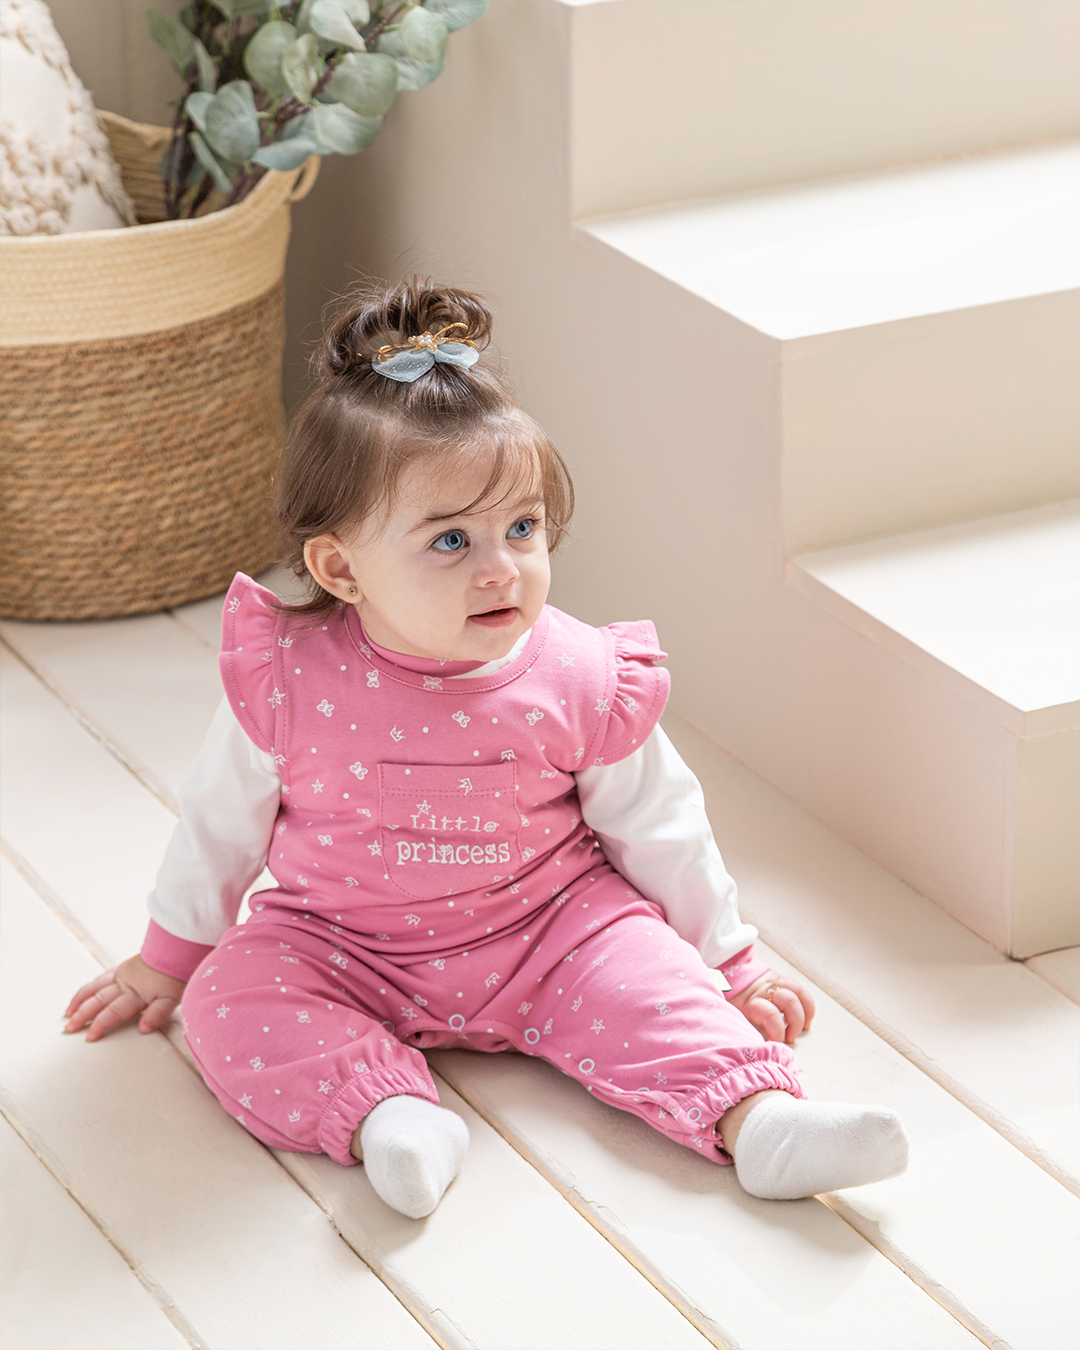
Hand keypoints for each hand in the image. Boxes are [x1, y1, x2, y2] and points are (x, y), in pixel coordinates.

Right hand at [64, 954, 185, 1041]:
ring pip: (95, 988)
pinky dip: (90, 987)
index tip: (89, 1037)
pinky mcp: (123, 967)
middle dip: (82, 1015)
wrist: (177, 949)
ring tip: (69, 1012)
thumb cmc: (176, 974)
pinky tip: (84, 993)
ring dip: (81, 1000)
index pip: (114, 1012)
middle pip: (99, 1001)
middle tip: (69, 1028)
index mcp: (135, 993)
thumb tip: (143, 1029)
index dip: (100, 1024)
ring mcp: (122, 974)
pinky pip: (101, 977)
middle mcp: (124, 983)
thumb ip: (157, 1014)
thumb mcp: (173, 997)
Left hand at [725, 969, 815, 1044]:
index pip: (772, 1015)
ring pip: (798, 993)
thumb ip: (745, 1028)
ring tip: (803, 1028)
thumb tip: (759, 1047)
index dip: (777, 1033)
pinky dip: (806, 1002)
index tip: (774, 1045)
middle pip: (790, 1002)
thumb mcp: (731, 1014)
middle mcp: (765, 989)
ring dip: (804, 1013)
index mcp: (751, 1000)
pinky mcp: (778, 977)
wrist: (722, 971)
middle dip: (795, 1024)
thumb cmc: (726, 997)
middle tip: (790, 1038)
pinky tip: (806, 1015)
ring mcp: (773, 981)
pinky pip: (798, 987)